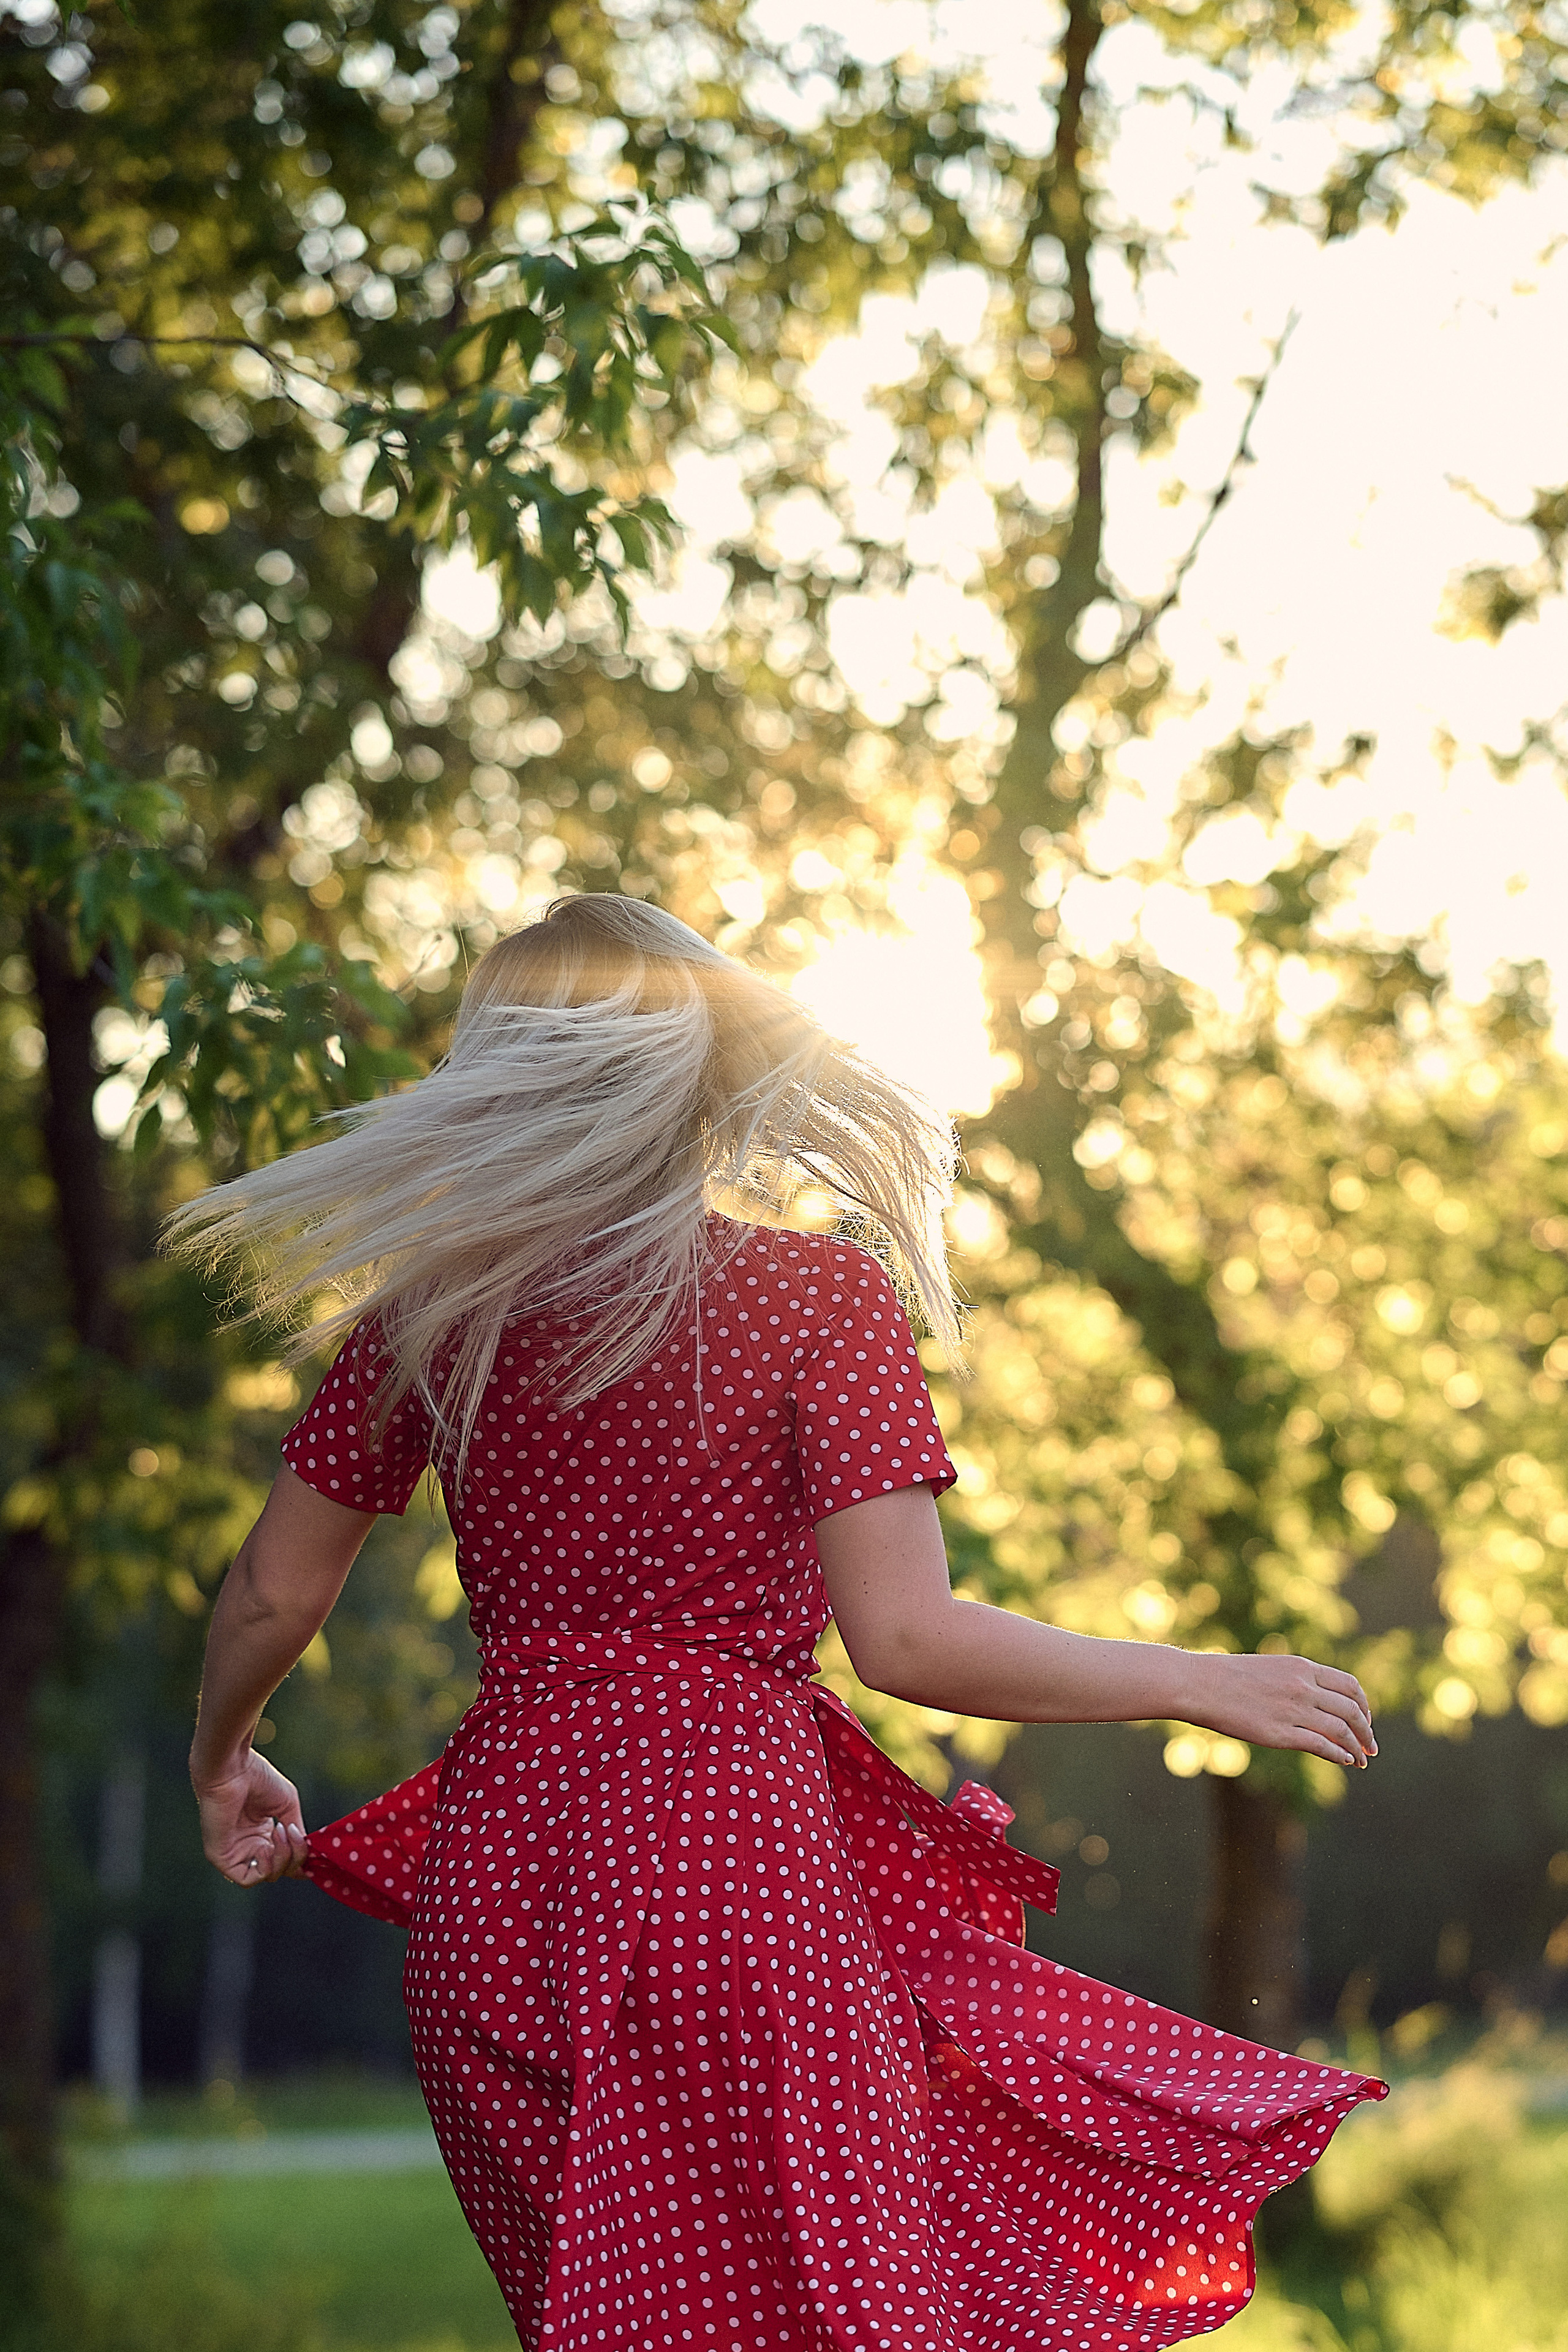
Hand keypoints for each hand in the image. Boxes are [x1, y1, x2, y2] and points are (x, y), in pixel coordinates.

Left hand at [192, 1748, 308, 1884]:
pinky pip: (247, 1878)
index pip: (286, 1859)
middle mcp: (249, 1846)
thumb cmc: (257, 1778)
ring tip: (280, 1830)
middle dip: (296, 1856)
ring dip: (282, 1858)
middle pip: (281, 1870)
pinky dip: (264, 1868)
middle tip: (294, 1832)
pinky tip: (266, 1847)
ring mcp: (235, 1853)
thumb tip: (311, 1856)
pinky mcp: (221, 1857)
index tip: (317, 1850)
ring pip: (268, 1876)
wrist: (233, 1767)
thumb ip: (297, 1834)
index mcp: (263, 1834)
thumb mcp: (287, 1807)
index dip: (303, 1859)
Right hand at [1189, 1652, 1376, 1768]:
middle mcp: (1303, 1686)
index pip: (1349, 1685)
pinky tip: (1345, 1761)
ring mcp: (1293, 1710)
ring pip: (1341, 1730)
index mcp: (1301, 1667)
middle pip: (1352, 1710)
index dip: (1364, 1705)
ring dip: (1357, 1747)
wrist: (1200, 1684)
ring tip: (1361, 1760)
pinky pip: (1322, 1746)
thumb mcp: (1271, 1669)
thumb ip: (1297, 1681)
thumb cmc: (1229, 1676)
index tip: (1366, 1719)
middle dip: (1366, 1730)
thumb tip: (1317, 1700)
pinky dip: (1340, 1755)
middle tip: (1370, 1746)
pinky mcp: (1281, 1734)